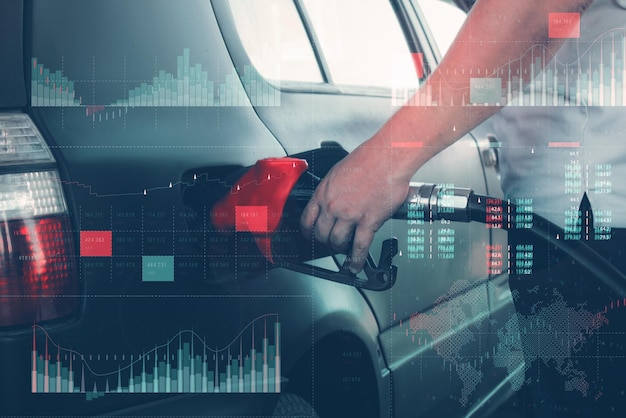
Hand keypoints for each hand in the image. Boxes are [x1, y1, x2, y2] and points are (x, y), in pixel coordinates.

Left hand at [300, 141, 409, 272]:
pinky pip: (360, 246)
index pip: (307, 219)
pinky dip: (357, 259)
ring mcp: (350, 216)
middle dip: (324, 242)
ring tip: (343, 251)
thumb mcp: (338, 172)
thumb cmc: (367, 159)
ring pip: (337, 242)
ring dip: (340, 249)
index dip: (307, 232)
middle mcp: (333, 206)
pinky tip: (355, 265)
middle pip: (321, 234)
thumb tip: (333, 198)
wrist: (387, 159)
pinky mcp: (368, 222)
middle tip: (329, 244)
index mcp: (323, 193)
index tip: (310, 236)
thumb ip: (332, 189)